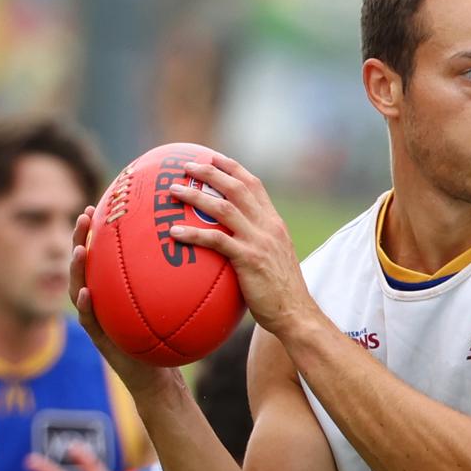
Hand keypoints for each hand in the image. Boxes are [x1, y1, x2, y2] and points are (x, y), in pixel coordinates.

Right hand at [69, 209, 184, 397]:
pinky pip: (89, 319)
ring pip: (80, 287)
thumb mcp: (177, 302)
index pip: (110, 251)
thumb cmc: (169, 335)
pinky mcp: (99, 338)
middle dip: (83, 238)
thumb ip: (181, 277)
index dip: (107, 226)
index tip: (109, 201)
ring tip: (79, 250)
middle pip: (88, 262)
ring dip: (77, 268)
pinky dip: (86, 305)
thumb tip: (207, 243)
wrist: (159, 374)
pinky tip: (87, 292)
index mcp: (118, 284)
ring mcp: (98, 316)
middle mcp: (104, 296)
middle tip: (86, 215)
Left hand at [168, 155, 318, 335]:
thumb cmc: (281, 293)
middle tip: (187, 165)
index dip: (233, 168)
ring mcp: (259, 241)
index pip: (254, 185)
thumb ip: (257, 245)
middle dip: (210, 172)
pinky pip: (216, 240)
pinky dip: (194, 233)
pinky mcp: (249, 259)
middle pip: (237, 188)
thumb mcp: (274, 260)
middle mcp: (268, 226)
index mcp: (274, 223)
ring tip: (173, 190)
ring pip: (224, 208)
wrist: (296, 312)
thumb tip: (232, 243)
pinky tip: (174, 232)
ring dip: (196, 195)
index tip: (214, 158)